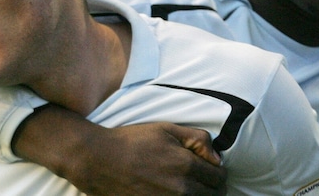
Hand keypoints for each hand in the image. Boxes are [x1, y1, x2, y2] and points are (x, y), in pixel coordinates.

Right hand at [13, 106, 226, 194]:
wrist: (99, 160)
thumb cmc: (132, 141)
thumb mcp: (166, 129)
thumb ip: (197, 139)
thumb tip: (217, 157)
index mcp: (186, 165)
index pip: (219, 177)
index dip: (218, 171)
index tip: (210, 168)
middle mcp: (180, 189)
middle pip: (214, 195)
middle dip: (213, 186)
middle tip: (203, 179)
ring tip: (190, 187)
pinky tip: (174, 193)